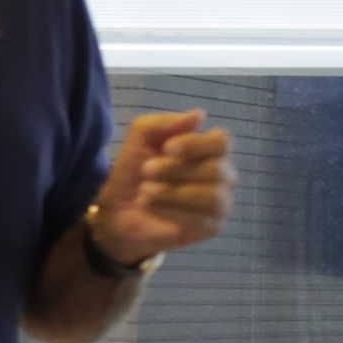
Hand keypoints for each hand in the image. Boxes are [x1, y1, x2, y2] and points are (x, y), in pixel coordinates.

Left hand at [84, 106, 231, 267]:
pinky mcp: (212, 227)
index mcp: (211, 150)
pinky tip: (153, 207)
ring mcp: (221, 203)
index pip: (222, 141)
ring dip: (173, 192)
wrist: (118, 210)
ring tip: (146, 191)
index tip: (167, 149)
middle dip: (175, 169)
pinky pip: (201, 220)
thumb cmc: (135, 171)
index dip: (196, 144)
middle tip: (147, 171)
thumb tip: (199, 115)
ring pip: (212, 196)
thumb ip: (163, 122)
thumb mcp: (140, 138)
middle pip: (217, 169)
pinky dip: (171, 212)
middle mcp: (223, 175)